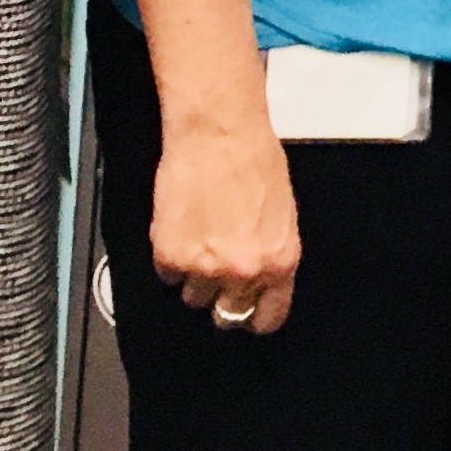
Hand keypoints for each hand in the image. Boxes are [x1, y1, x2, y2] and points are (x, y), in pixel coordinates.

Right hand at [148, 116, 299, 337]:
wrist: (218, 133)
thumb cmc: (254, 158)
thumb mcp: (283, 212)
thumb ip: (271, 251)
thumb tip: (261, 275)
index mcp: (280, 261)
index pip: (268, 317)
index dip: (256, 315)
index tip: (248, 310)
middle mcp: (244, 272)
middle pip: (227, 315)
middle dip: (222, 297)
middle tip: (217, 269)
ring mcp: (205, 268)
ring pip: (194, 298)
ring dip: (194, 277)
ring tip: (199, 237)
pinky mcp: (170, 258)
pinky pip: (167, 277)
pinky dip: (170, 259)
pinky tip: (181, 227)